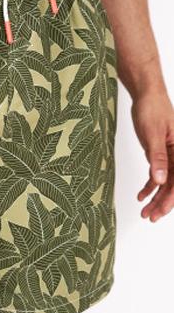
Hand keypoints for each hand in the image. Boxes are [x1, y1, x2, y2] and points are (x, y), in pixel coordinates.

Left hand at [131, 91, 173, 221]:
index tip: (160, 212)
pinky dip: (150, 186)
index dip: (171, 199)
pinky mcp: (161, 154)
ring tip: (145, 212)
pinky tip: (142, 196)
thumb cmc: (152, 109)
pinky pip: (158, 174)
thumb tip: (159, 180)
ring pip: (165, 182)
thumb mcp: (152, 134)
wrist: (146, 95)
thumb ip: (157, 158)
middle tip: (149, 216)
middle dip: (162, 203)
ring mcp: (171, 156)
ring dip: (156, 198)